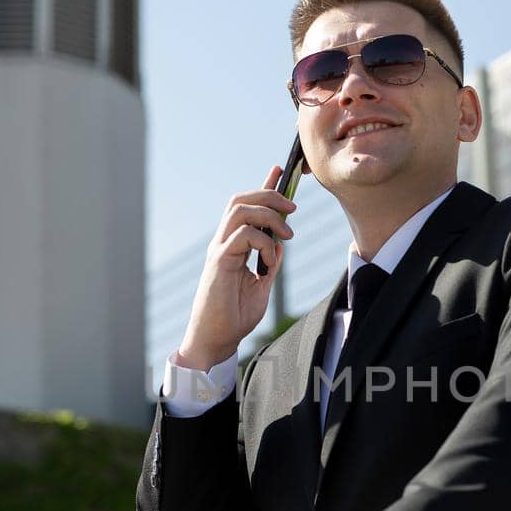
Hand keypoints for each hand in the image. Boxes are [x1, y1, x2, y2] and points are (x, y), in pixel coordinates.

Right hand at [175, 168, 296, 371]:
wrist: (216, 340)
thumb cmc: (234, 317)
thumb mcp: (261, 286)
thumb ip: (269, 263)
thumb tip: (279, 244)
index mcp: (232, 246)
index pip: (246, 207)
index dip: (263, 187)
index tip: (279, 171)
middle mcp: (223, 242)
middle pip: (240, 200)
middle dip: (269, 194)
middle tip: (293, 207)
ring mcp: (219, 250)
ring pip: (239, 209)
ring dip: (269, 215)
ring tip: (287, 235)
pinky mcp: (219, 261)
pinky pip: (242, 235)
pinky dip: (263, 242)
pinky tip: (270, 262)